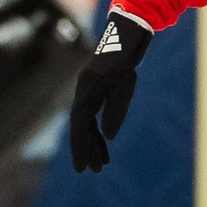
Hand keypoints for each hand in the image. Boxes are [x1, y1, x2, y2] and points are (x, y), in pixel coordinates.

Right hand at [69, 12, 152, 172]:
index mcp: (87, 90)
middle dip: (84, 149)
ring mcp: (88, 92)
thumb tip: (108, 136)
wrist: (126, 34)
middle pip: (80, 126)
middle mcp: (83, 92)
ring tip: (101, 164)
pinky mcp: (96, 92)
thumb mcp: (126, 84)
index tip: (84, 165)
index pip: (80, 123)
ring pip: (86, 123)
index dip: (80, 145)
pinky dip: (99, 131)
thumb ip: (116, 110)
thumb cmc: (126, 57)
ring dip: (93, 143)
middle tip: (89, 171)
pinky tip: (104, 145)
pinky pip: (94, 116)